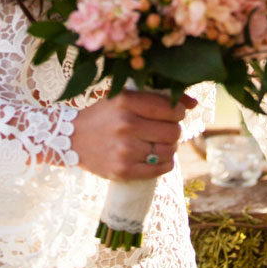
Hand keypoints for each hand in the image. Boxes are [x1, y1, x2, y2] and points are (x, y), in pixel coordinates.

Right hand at [71, 90, 197, 180]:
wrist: (72, 139)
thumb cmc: (105, 114)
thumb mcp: (125, 97)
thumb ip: (158, 97)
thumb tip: (194, 103)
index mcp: (126, 101)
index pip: (171, 108)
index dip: (178, 112)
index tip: (172, 113)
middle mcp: (126, 124)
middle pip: (173, 131)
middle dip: (174, 130)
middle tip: (163, 130)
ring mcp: (125, 150)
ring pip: (169, 150)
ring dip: (168, 147)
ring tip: (156, 143)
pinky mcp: (124, 171)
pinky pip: (161, 169)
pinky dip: (163, 163)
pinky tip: (153, 156)